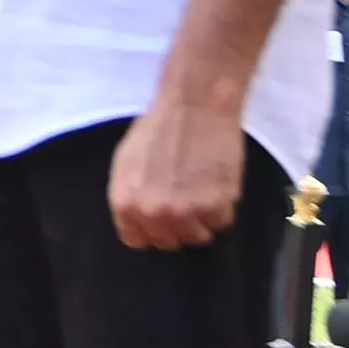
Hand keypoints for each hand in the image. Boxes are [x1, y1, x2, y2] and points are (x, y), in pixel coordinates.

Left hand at [107, 95, 247, 250]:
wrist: (195, 106)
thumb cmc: (159, 127)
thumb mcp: (126, 162)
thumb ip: (129, 196)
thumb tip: (137, 221)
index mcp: (126, 203)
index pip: (138, 240)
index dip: (152, 229)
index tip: (162, 218)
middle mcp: (153, 213)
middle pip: (170, 241)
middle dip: (178, 224)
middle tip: (188, 198)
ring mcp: (185, 212)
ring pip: (198, 236)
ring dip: (202, 218)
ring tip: (204, 189)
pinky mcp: (216, 205)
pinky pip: (222, 221)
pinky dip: (223, 206)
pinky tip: (217, 182)